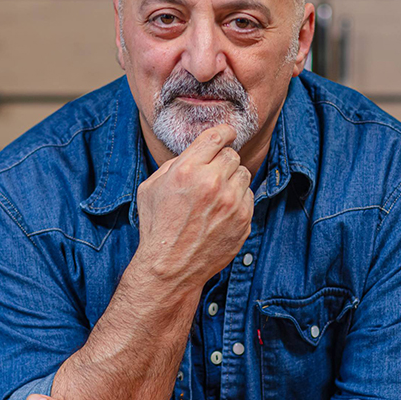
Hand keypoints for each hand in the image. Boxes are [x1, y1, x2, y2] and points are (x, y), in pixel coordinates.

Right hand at [134, 124, 253, 285]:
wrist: (170, 266)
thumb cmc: (158, 226)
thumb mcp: (151, 187)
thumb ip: (175, 164)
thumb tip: (197, 151)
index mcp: (187, 170)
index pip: (217, 136)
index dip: (224, 132)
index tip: (227, 134)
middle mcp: (212, 183)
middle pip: (232, 155)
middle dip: (223, 161)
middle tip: (213, 174)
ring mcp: (231, 203)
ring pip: (244, 174)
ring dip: (232, 180)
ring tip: (216, 195)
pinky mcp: (243, 220)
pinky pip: (249, 196)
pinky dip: (238, 200)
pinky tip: (222, 211)